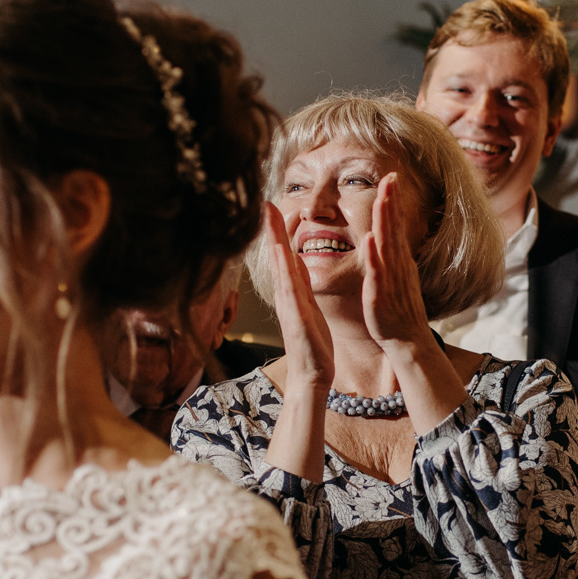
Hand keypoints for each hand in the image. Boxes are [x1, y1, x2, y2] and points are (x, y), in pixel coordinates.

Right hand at [261, 204, 332, 397]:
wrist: (311, 375)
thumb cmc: (312, 344)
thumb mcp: (308, 307)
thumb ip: (301, 285)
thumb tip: (296, 261)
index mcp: (293, 292)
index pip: (285, 255)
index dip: (279, 231)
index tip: (273, 206)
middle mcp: (287, 296)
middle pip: (278, 256)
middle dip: (272, 229)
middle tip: (265, 202)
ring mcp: (290, 307)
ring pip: (281, 269)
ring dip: (276, 243)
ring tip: (271, 220)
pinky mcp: (297, 319)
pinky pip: (292, 291)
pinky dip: (287, 272)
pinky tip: (285, 255)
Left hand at [360, 174, 434, 352]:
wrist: (407, 339)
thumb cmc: (399, 309)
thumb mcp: (398, 276)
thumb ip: (393, 255)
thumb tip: (385, 236)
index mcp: (399, 259)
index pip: (396, 224)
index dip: (394, 201)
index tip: (391, 177)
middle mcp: (397, 265)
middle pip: (394, 227)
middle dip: (392, 201)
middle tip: (391, 176)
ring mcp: (390, 278)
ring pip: (387, 244)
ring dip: (385, 221)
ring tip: (383, 198)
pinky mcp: (380, 294)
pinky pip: (377, 273)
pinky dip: (374, 256)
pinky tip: (370, 240)